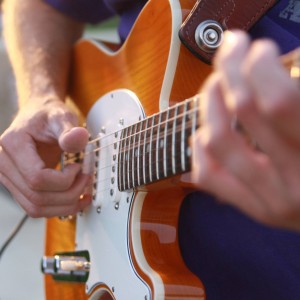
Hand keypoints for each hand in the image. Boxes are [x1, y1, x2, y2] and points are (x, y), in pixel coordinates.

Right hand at [0, 98, 90, 216]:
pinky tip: (75, 198)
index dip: (64, 180)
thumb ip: (69, 129)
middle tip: (86, 179)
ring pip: (36, 208)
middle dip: (69, 194)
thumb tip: (79, 138)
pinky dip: (58, 207)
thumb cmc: (48, 115)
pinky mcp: (19, 186)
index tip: (78, 166)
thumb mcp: (61, 116)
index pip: (37, 178)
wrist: (39, 115)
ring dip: (65, 205)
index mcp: (12, 144)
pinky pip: (37, 207)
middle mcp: (4, 164)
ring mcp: (9, 178)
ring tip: (83, 190)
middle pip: (37, 197)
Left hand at [192, 30, 299, 230]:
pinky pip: (209, 175)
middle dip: (231, 69)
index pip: (279, 101)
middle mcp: (297, 182)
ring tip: (215, 84)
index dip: (260, 67)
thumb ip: (292, 102)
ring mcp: (270, 200)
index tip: (258, 50)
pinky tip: (205, 130)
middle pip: (245, 109)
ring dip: (209, 103)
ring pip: (219, 140)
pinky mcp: (254, 209)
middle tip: (231, 51)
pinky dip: (200, 147)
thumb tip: (268, 66)